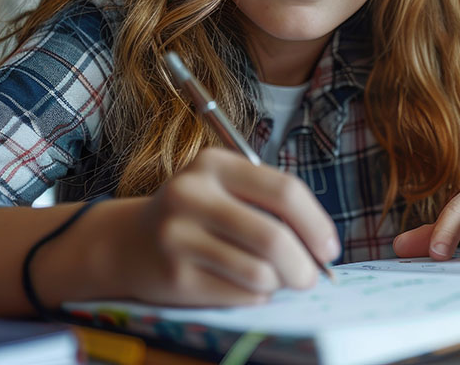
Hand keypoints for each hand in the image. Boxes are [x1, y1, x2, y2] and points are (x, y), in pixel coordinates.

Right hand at [98, 147, 340, 306]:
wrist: (129, 242)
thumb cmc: (197, 213)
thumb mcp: (227, 189)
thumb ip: (271, 205)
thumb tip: (321, 247)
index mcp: (215, 163)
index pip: (284, 191)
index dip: (317, 224)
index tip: (330, 249)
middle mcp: (192, 194)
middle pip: (273, 237)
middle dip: (304, 265)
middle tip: (312, 277)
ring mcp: (178, 236)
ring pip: (259, 272)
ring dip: (280, 283)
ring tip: (276, 279)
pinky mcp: (174, 277)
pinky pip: (240, 294)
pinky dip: (255, 295)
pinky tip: (243, 285)